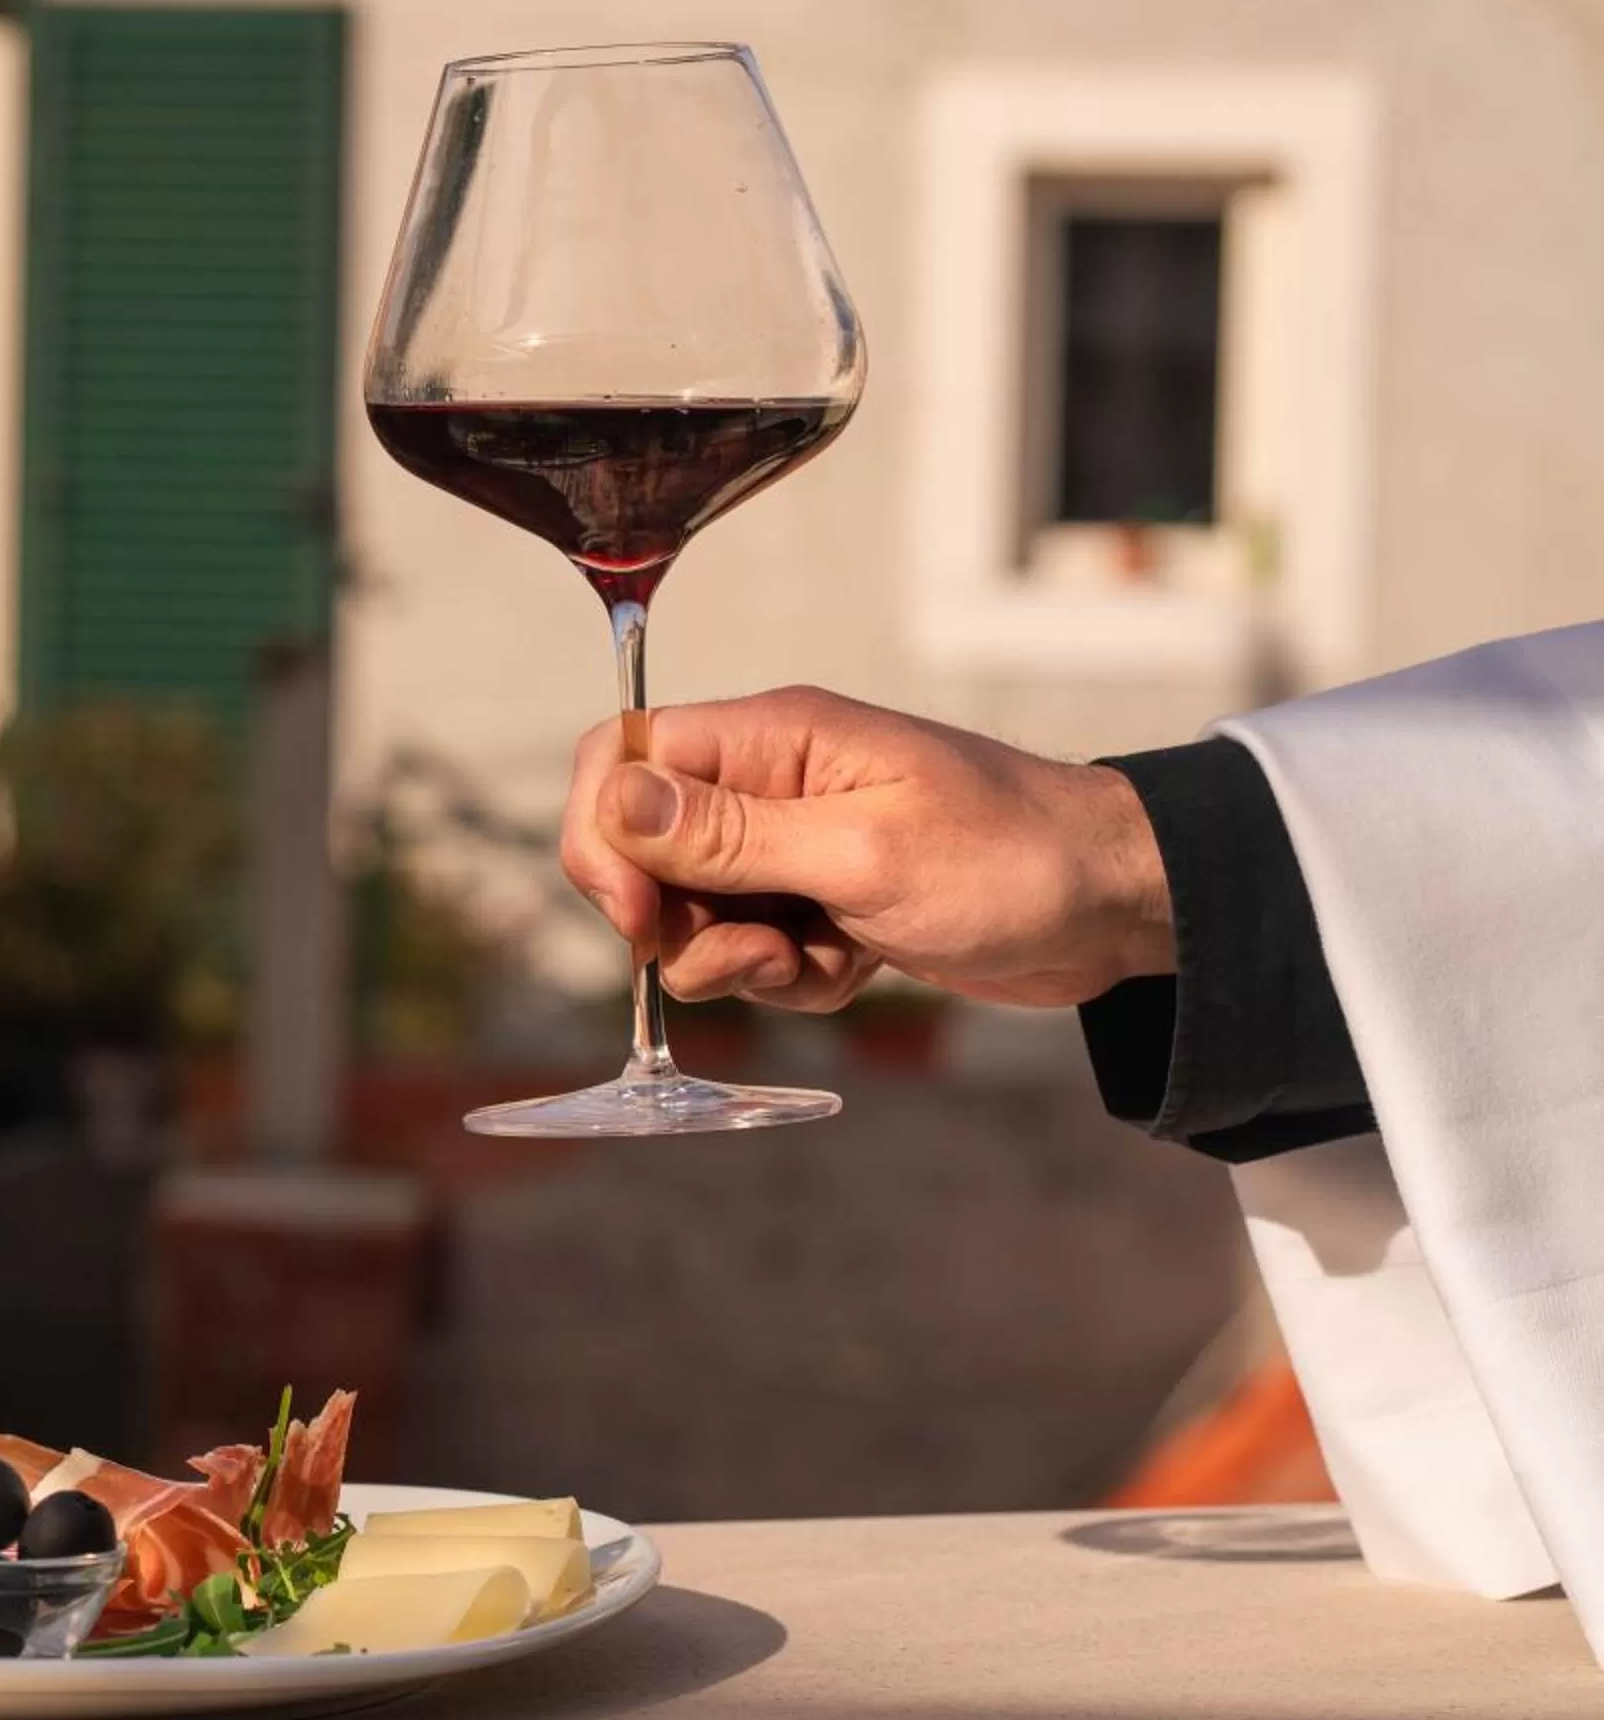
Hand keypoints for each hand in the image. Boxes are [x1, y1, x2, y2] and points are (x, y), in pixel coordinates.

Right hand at [558, 686, 1175, 1011]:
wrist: (1116, 910)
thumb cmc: (1010, 862)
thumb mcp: (860, 855)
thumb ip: (727, 836)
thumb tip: (612, 800)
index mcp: (770, 738)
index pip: (621, 756)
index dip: (603, 836)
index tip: (638, 914)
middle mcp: (766, 783)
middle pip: (643, 850)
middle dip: (677, 923)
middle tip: (755, 955)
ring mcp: (792, 846)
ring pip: (693, 916)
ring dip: (738, 964)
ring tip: (818, 965)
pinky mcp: (818, 903)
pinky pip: (752, 954)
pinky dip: (791, 981)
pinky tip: (855, 970)